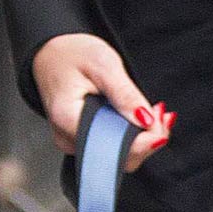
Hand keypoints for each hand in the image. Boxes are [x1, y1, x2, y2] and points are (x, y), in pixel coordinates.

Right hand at [31, 33, 173, 171]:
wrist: (52, 53)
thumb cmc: (72, 54)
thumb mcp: (103, 64)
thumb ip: (124, 94)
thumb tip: (146, 120)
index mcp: (68, 119)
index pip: (112, 149)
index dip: (143, 142)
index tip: (160, 122)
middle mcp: (68, 137)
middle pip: (118, 159)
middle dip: (148, 140)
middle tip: (161, 114)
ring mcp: (74, 141)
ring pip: (119, 156)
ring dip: (143, 138)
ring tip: (154, 113)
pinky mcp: (83, 139)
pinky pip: (113, 148)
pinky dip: (132, 135)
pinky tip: (142, 118)